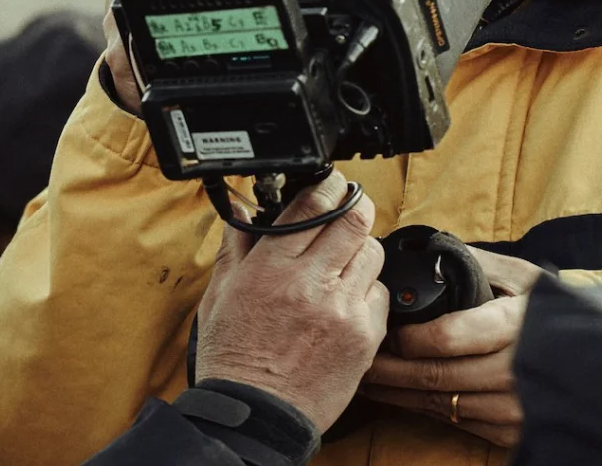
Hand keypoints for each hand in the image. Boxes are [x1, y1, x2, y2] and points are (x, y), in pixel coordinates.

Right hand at [194, 171, 389, 433]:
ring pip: (373, 252)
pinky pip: (380, 294)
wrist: (254, 418)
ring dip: (360, 250)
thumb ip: (236, 244)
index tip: (331, 183)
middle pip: (355, 219)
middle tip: (349, 208)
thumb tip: (241, 206)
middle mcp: (310, 284)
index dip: (329, 184)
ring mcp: (342, 310)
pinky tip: (346, 302)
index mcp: (271, 268)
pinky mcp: (364, 337)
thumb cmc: (234, 357)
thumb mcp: (221, 294)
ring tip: (342, 264)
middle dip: (355, 206)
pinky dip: (368, 291)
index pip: (313, 205)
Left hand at [362, 246, 542, 446]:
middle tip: (360, 358)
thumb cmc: (554, 310)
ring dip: (399, 394)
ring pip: (441, 406)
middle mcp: (512, 373)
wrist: (599, 360)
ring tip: (370, 377)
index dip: (410, 339)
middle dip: (390, 370)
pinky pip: (457, 424)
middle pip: (436, 377)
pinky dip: (424, 409)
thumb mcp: (523, 277)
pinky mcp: (510, 431)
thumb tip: (431, 253)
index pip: (448, 339)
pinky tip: (402, 396)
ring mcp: (512, 408)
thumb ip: (477, 265)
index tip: (386, 330)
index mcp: (513, 327)